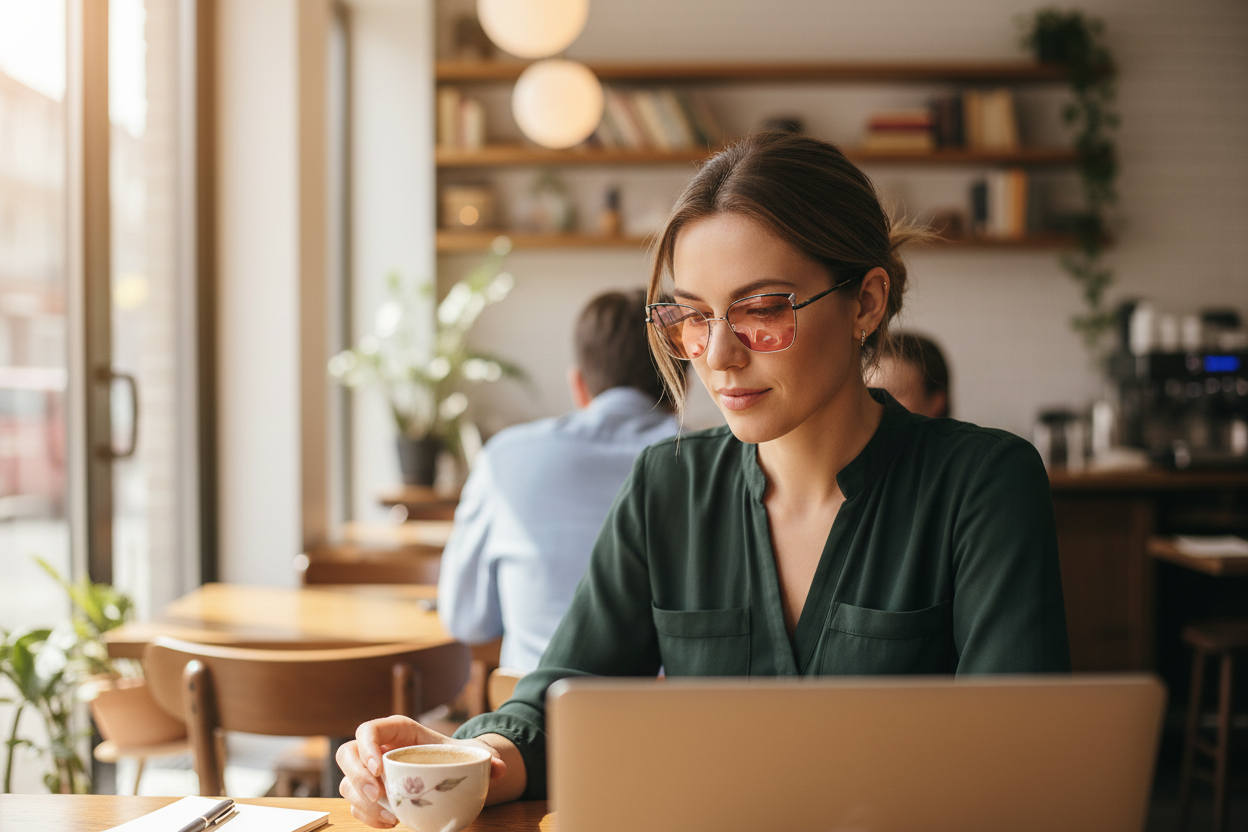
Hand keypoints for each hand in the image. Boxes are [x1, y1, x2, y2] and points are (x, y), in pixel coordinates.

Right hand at [336, 716, 507, 828]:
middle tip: (378, 795)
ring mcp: (369, 772)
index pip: (369, 729)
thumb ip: (486, 758)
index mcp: (397, 730)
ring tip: (391, 816)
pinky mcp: (369, 793)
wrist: (450, 770)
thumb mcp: (472, 753)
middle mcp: (378, 749)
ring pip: (347, 783)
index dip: (366, 747)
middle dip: (356, 776)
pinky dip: (367, 816)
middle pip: (347, 754)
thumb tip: (500, 769)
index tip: (379, 768)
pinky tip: (390, 822)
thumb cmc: (454, 755)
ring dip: (362, 802)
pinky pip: (356, 805)